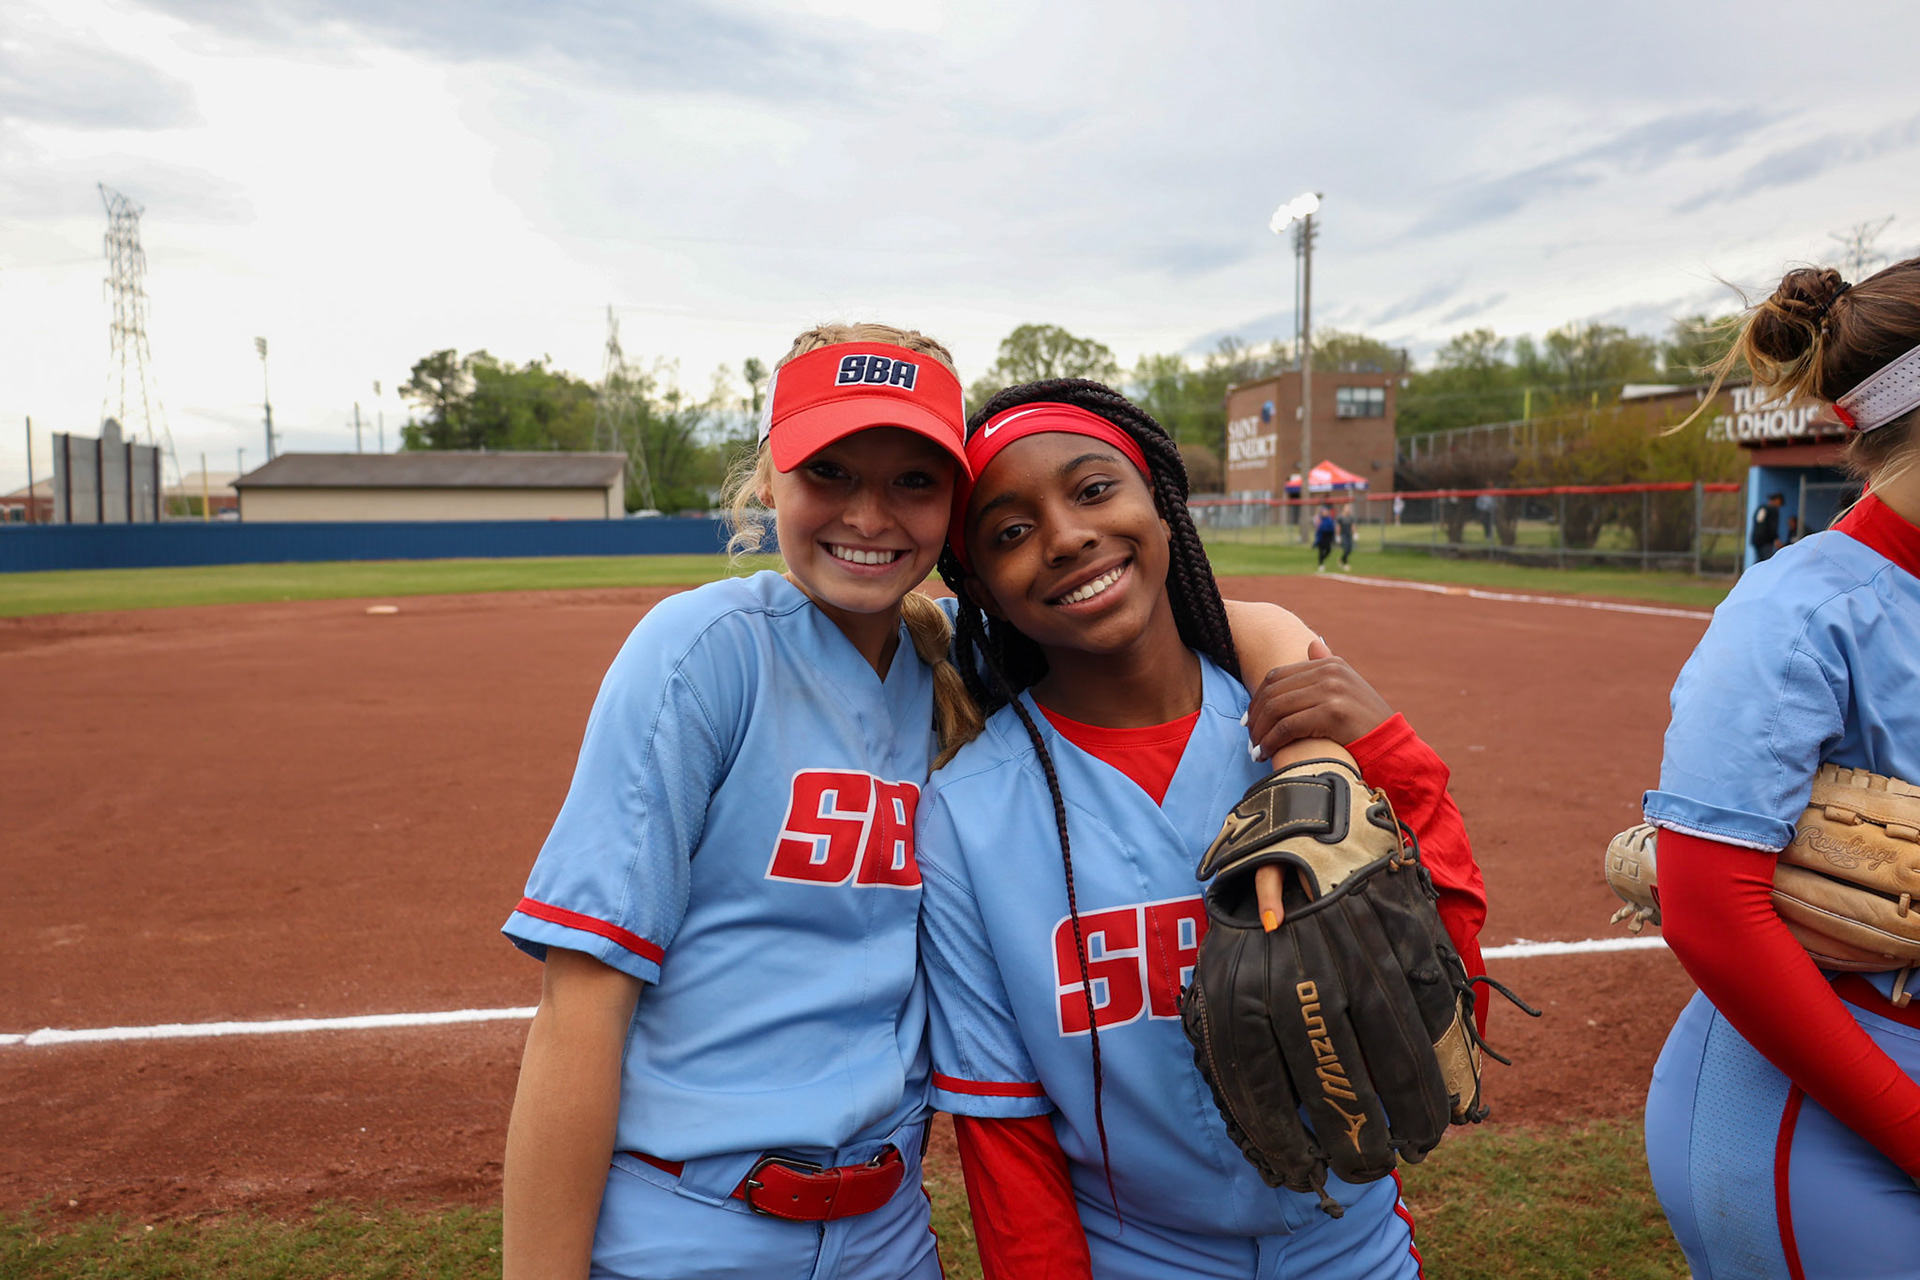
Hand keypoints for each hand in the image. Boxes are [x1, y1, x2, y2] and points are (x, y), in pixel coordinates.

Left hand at [1244, 637, 1393, 762]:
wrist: (1392, 745)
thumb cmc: (1366, 722)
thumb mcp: (1348, 687)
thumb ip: (1328, 666)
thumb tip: (1312, 643)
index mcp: (1330, 663)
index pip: (1278, 675)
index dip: (1258, 697)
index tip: (1249, 719)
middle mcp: (1330, 672)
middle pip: (1273, 691)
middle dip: (1256, 717)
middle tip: (1249, 737)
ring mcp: (1332, 691)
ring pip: (1277, 709)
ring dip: (1260, 732)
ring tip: (1255, 750)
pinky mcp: (1332, 713)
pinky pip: (1287, 727)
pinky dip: (1271, 742)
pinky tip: (1265, 754)